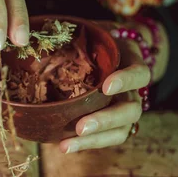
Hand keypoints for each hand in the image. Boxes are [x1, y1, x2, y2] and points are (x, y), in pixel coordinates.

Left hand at [59, 38, 149, 152]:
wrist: (112, 51)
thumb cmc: (99, 38)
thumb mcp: (95, 29)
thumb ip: (79, 32)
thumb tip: (38, 32)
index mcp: (132, 63)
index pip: (139, 74)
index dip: (125, 81)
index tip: (106, 87)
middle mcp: (134, 90)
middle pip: (131, 110)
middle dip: (105, 120)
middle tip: (80, 127)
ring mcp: (126, 109)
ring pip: (121, 131)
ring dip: (94, 140)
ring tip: (66, 145)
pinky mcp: (115, 124)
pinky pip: (108, 139)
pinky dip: (86, 144)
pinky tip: (63, 146)